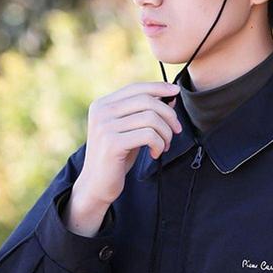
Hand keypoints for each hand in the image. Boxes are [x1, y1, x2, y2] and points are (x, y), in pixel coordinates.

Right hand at [75, 81, 181, 207]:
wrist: (96, 185)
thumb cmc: (117, 156)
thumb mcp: (131, 129)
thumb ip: (145, 112)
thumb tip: (170, 95)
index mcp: (103, 104)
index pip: (136, 87)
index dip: (159, 87)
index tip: (176, 91)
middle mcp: (102, 111)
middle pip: (147, 100)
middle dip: (169, 115)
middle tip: (176, 130)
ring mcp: (105, 126)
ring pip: (151, 118)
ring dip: (165, 133)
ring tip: (164, 145)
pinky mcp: (112, 143)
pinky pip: (149, 135)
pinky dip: (159, 144)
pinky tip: (155, 153)